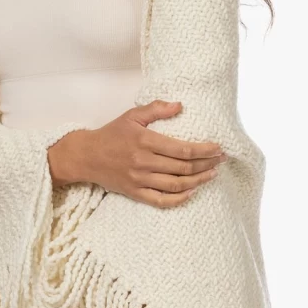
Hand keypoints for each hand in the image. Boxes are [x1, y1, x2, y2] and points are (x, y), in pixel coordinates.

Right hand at [47, 100, 224, 207]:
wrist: (86, 156)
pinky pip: (161, 201)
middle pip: (183, 168)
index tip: (218, 148)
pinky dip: (179, 199)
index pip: (182, 149)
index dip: (204, 150)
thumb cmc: (111, 134)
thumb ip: (156, 108)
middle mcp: (144, 162)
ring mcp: (140, 180)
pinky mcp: (136, 193)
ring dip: (198, 181)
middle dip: (206, 164)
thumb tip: (180, 105)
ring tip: (212, 175)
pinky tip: (192, 192)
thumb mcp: (131, 115)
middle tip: (220, 160)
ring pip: (176, 185)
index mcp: (145, 141)